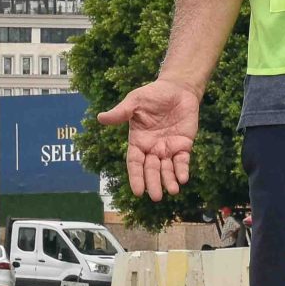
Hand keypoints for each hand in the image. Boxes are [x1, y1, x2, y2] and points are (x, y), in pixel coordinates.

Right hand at [98, 80, 198, 200]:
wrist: (177, 88)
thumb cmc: (153, 94)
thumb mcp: (135, 101)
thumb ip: (121, 112)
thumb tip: (100, 118)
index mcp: (138, 141)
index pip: (135, 163)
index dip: (136, 177)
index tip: (138, 192)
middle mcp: (152, 148)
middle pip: (151, 170)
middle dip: (153, 183)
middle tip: (156, 197)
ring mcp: (168, 148)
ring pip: (167, 169)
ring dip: (169, 181)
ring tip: (172, 191)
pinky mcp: (184, 145)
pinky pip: (183, 161)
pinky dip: (182, 170)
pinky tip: (183, 178)